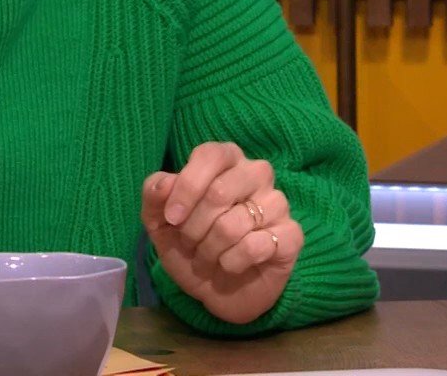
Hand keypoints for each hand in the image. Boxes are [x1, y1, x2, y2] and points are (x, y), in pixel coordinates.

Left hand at [142, 141, 301, 324]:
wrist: (218, 292)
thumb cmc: (191, 248)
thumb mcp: (161, 224)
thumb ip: (155, 197)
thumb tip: (163, 184)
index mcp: (227, 161)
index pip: (210, 154)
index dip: (186, 187)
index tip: (171, 218)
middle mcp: (256, 174)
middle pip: (219, 191)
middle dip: (194, 227)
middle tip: (190, 243)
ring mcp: (278, 204)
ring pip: (234, 223)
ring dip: (210, 249)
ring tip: (208, 257)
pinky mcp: (292, 235)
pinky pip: (255, 246)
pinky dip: (232, 262)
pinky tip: (231, 266)